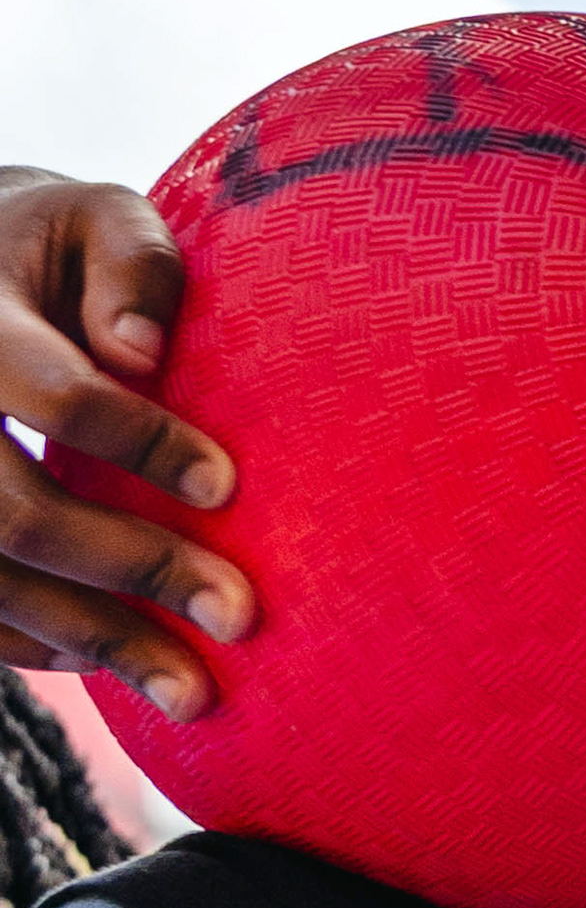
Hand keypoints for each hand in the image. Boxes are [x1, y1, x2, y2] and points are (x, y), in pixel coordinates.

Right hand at [0, 168, 250, 719]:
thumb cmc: (47, 248)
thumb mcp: (92, 216)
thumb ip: (132, 263)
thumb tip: (143, 351)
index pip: (53, 395)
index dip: (140, 443)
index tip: (227, 487)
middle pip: (12, 513)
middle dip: (130, 567)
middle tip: (240, 614)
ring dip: (92, 638)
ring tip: (193, 690)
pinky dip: (34, 643)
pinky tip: (109, 662)